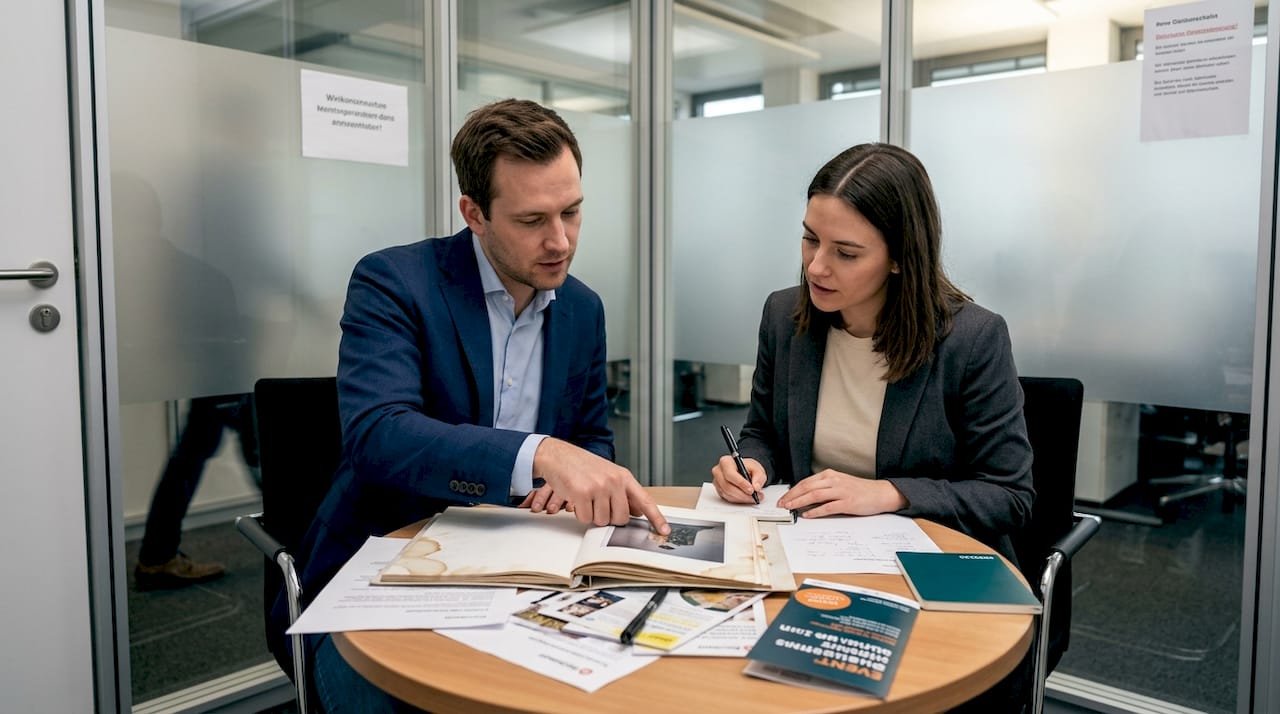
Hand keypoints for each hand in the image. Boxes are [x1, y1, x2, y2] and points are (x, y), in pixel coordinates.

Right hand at [528, 438, 670, 534]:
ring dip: (593, 516)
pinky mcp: (582, 493)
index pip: (645, 500)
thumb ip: (623, 492)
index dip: (656, 518)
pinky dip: (581, 514)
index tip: (665, 531)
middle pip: (621, 518)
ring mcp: (599, 487)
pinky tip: (577, 500)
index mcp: (624, 477)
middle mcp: (614, 481)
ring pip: (602, 521)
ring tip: (587, 499)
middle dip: (609, 519)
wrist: (558, 455)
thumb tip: (638, 511)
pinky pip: (586, 519)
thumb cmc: (582, 466)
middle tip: (599, 506)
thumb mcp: (608, 474)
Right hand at [711, 455, 766, 503]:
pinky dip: (738, 500)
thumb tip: (756, 487)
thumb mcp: (757, 468)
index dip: (741, 483)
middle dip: (743, 494)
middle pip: (728, 486)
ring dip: (742, 498)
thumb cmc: (747, 468)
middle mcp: (718, 471)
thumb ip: (759, 477)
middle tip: (754, 496)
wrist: (744, 471)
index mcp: (726, 462)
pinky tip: (746, 497)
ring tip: (753, 498)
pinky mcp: (719, 490)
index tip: (751, 490)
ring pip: (728, 494)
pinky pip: (727, 498)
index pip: (730, 474)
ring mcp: (717, 482)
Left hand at [776, 469, 906, 517]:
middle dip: (791, 496)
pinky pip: (827, 507)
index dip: (792, 491)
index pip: (805, 482)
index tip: (783, 499)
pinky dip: (815, 511)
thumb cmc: (860, 490)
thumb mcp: (839, 483)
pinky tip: (807, 515)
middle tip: (781, 505)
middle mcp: (834, 481)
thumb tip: (805, 496)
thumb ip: (824, 487)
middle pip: (807, 487)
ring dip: (799, 502)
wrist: (881, 493)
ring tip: (789, 509)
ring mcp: (841, 491)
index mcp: (830, 475)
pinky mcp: (848, 502)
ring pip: (814, 495)